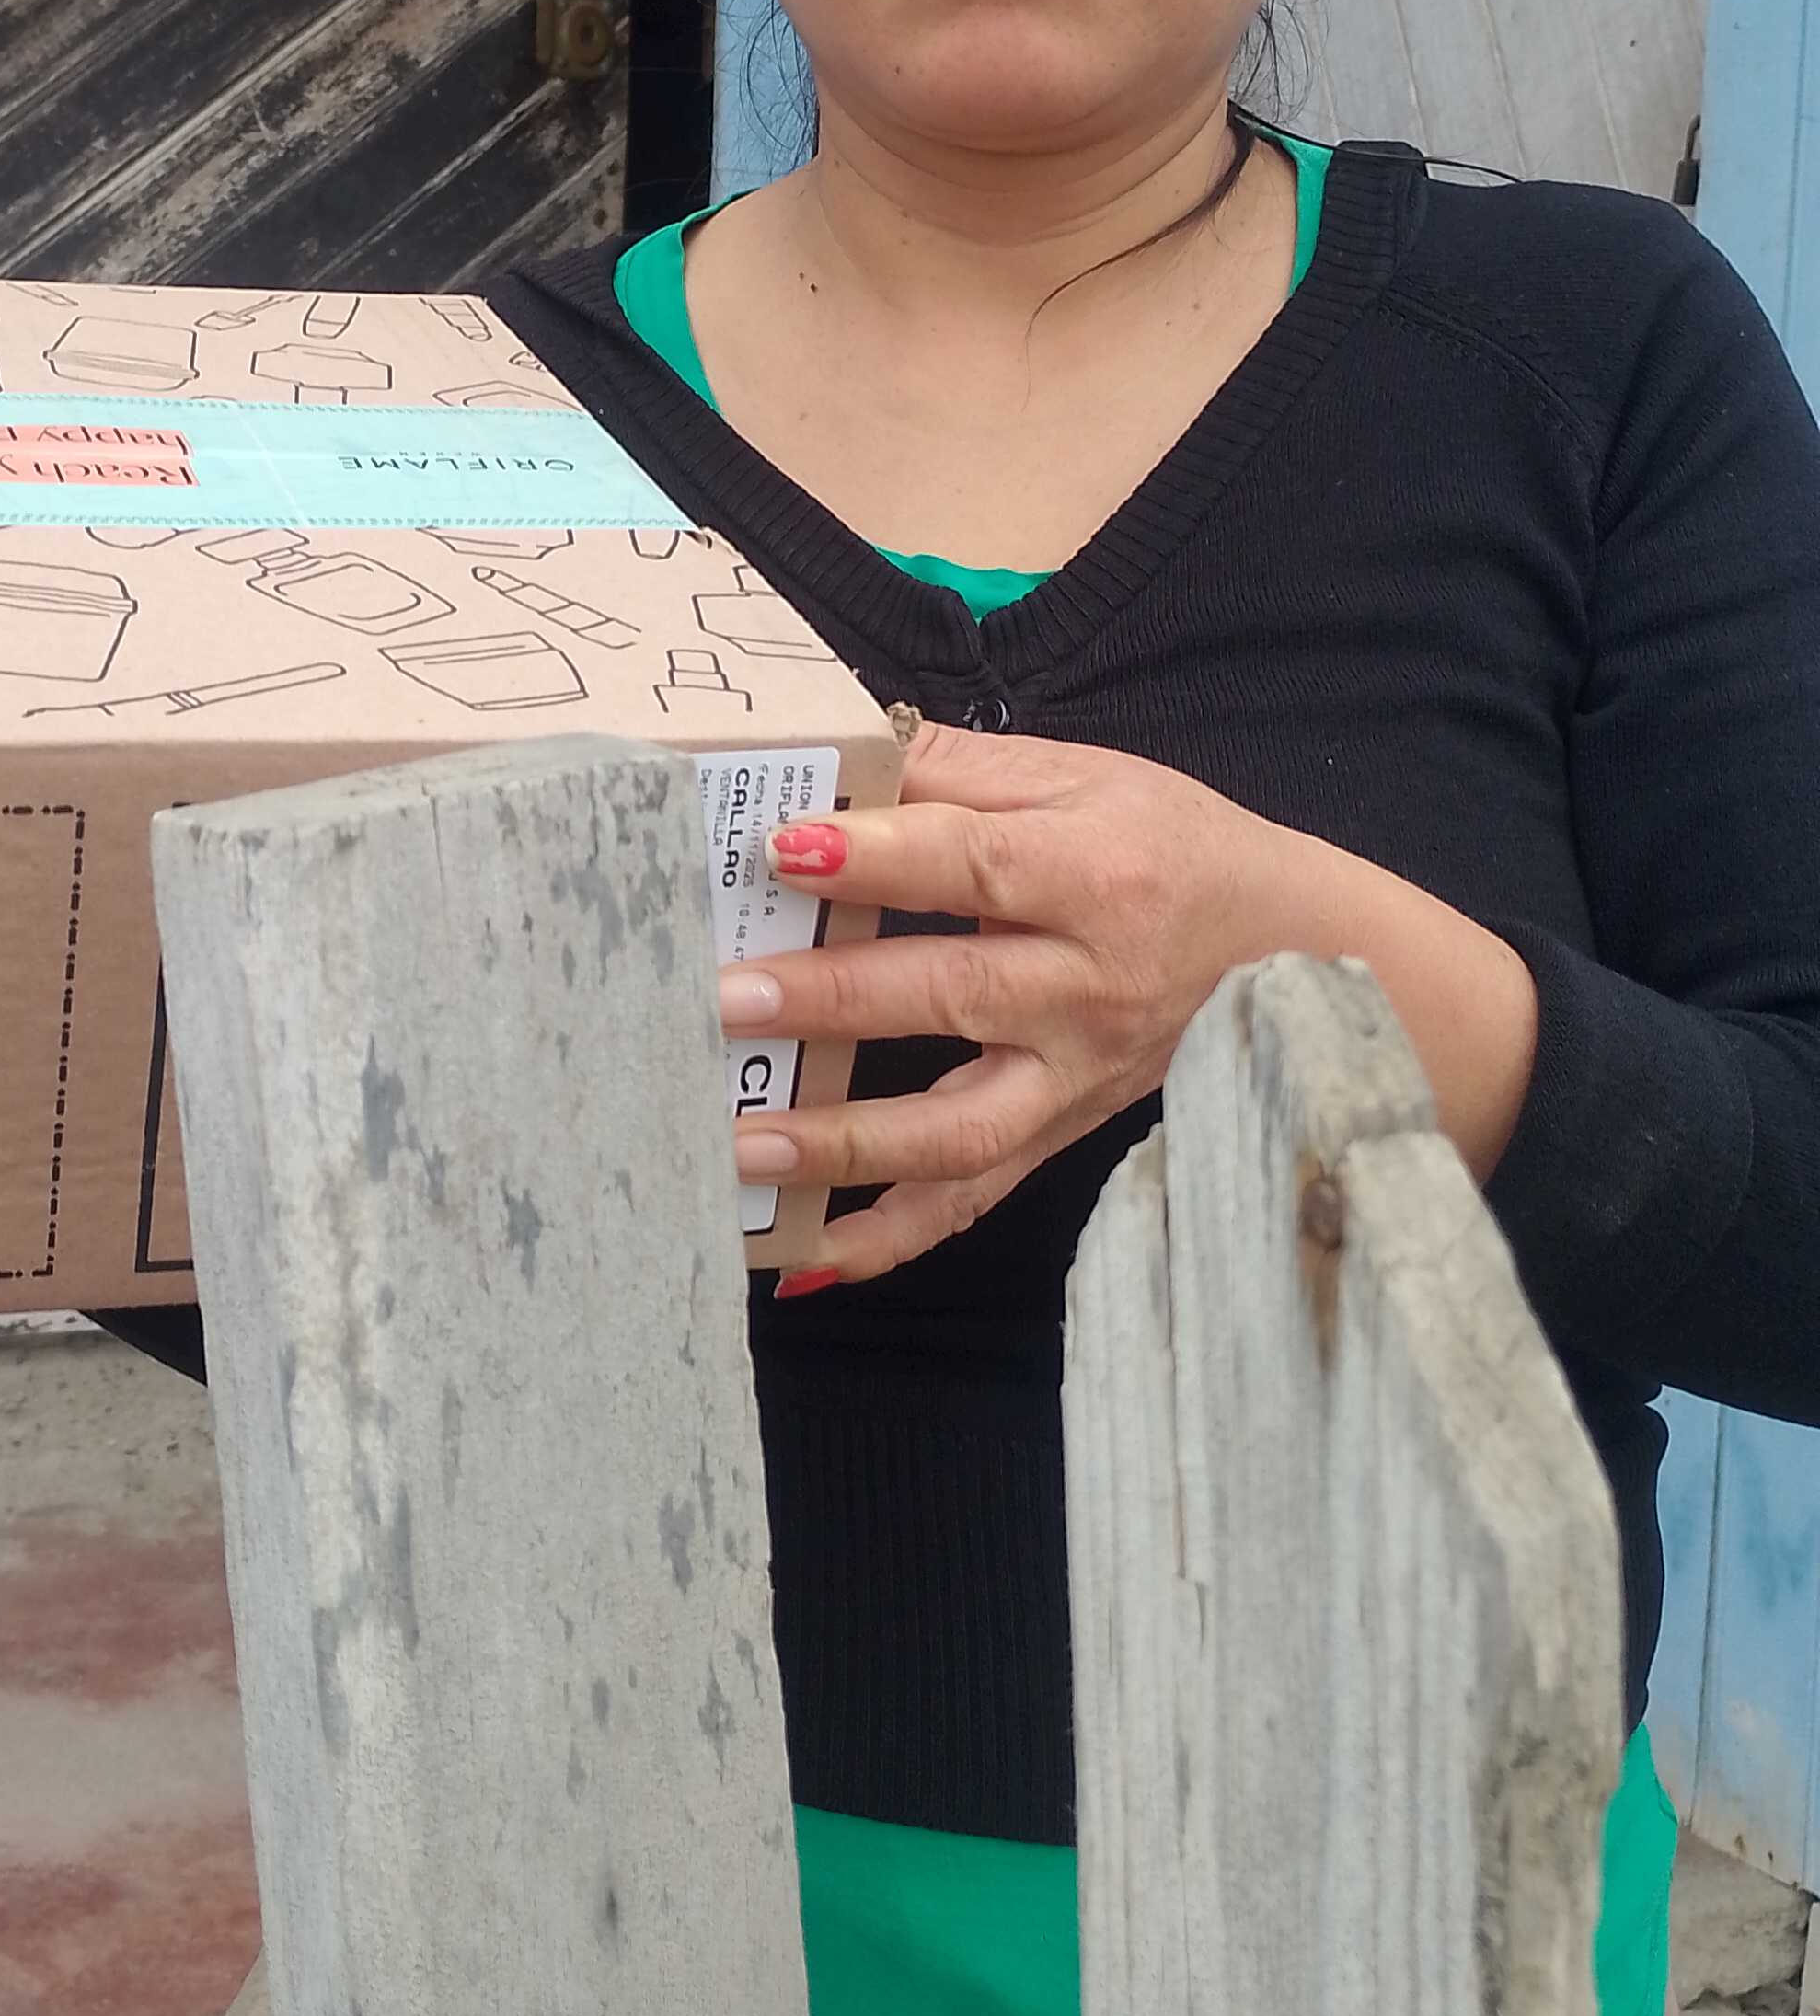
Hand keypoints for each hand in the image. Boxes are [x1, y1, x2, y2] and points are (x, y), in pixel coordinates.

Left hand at [720, 722, 1536, 1283]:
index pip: (975, 866)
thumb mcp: (1084, 776)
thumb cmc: (1171, 845)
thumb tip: (837, 755)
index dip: (878, 859)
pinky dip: (892, 1238)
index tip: (779, 847)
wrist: (1292, 947)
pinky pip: (977, 1200)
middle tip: (723, 997)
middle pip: (953, 996)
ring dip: (842, 1143)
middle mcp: (1092, 988)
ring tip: (739, 1143)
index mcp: (1099, 874)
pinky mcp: (1063, 1135)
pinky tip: (807, 1260)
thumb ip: (957, 772)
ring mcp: (1077, 1078)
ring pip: (959, 1126)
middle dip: (829, 999)